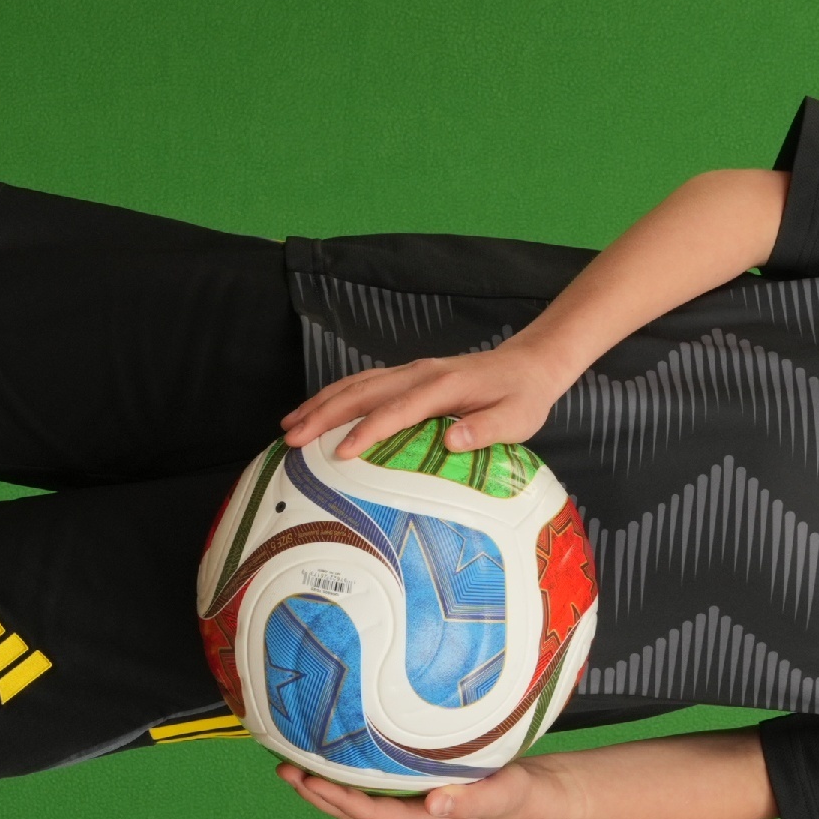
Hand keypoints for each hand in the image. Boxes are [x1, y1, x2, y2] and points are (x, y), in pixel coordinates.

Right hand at [278, 339, 570, 460]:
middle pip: (362, 393)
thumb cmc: (522, 397)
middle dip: (323, 415)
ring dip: (321, 404)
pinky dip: (335, 396)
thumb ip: (485, 429)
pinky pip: (364, 383)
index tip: (340, 454)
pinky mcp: (408, 376)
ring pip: (356, 384)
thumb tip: (452, 441)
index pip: (396, 410)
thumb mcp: (516, 419)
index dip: (367, 432)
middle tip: (291, 439)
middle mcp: (419, 374)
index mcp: (443, 386)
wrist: (529, 364)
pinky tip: (317, 411)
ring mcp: (411, 372)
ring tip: (289, 425)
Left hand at [278, 758, 567, 818]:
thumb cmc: (517, 791)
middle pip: (352, 811)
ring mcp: (410, 805)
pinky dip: (347, 773)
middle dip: (316, 793)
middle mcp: (409, 817)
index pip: (368, 813)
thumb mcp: (499, 793)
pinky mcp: (414, 790)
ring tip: (294, 764)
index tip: (307, 780)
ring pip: (357, 801)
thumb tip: (434, 804)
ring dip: (325, 786)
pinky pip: (371, 786)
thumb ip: (469, 800)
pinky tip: (335, 753)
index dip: (335, 799)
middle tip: (283, 769)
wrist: (532, 793)